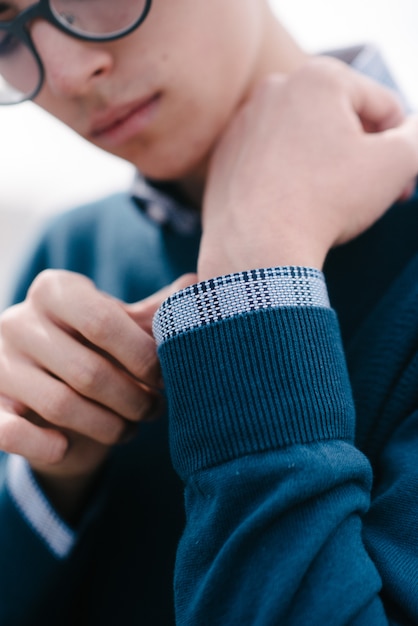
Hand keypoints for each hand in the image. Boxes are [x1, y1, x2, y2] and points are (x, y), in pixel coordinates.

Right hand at [0, 270, 194, 519]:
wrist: (52, 395)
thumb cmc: (96, 352)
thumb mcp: (123, 328)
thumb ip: (153, 313)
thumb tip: (196, 288)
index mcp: (54, 291)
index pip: (102, 320)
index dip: (141, 356)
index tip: (163, 376)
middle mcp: (18, 321)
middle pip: (88, 371)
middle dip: (133, 400)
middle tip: (155, 409)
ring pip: (60, 405)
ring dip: (108, 426)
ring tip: (131, 428)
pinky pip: (13, 433)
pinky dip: (48, 446)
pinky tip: (68, 445)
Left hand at [199, 57, 417, 278]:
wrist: (257, 247)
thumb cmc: (326, 201)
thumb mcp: (394, 164)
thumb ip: (416, 137)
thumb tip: (410, 131)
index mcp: (320, 77)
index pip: (383, 107)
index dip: (400, 147)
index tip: (400, 184)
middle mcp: (275, 89)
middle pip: (340, 120)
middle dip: (362, 154)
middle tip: (372, 194)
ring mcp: (243, 123)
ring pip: (303, 141)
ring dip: (324, 165)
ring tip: (330, 202)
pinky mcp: (224, 156)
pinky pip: (270, 162)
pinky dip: (287, 178)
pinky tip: (294, 206)